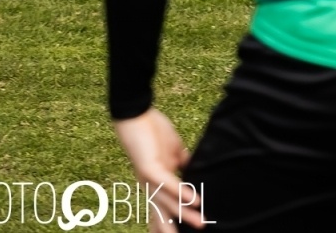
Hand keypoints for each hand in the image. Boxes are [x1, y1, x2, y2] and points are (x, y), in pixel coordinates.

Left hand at [112, 109, 205, 230]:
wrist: (135, 114)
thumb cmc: (153, 130)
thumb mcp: (173, 149)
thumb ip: (182, 162)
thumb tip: (194, 168)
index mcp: (155, 180)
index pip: (161, 206)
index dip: (168, 221)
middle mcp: (150, 183)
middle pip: (163, 210)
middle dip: (174, 226)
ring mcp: (149, 176)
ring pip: (167, 201)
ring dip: (184, 214)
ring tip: (200, 224)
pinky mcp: (150, 166)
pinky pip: (168, 183)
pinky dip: (181, 192)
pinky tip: (195, 200)